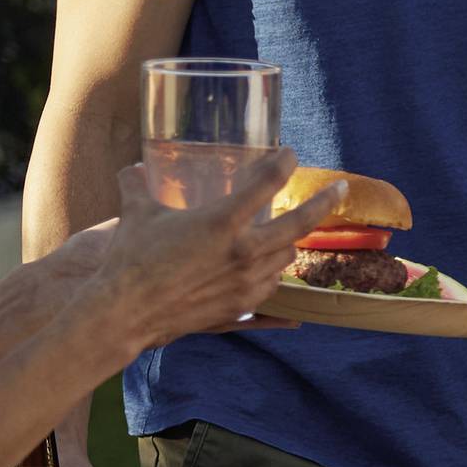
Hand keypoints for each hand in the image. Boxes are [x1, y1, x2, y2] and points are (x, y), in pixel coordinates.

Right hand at [97, 170, 339, 349]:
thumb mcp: (136, 214)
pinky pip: (272, 284)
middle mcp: (243, 250)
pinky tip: (267, 265)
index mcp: (222, 220)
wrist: (126, 312)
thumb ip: (136, 185)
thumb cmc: (130, 259)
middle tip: (340, 188)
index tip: (290, 154)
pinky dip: (273, 271)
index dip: (283, 164)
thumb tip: (133, 167)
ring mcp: (247, 280)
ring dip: (289, 240)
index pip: (268, 183)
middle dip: (325, 202)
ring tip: (287, 230)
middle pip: (300, 223)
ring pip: (286, 255)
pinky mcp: (242, 304)